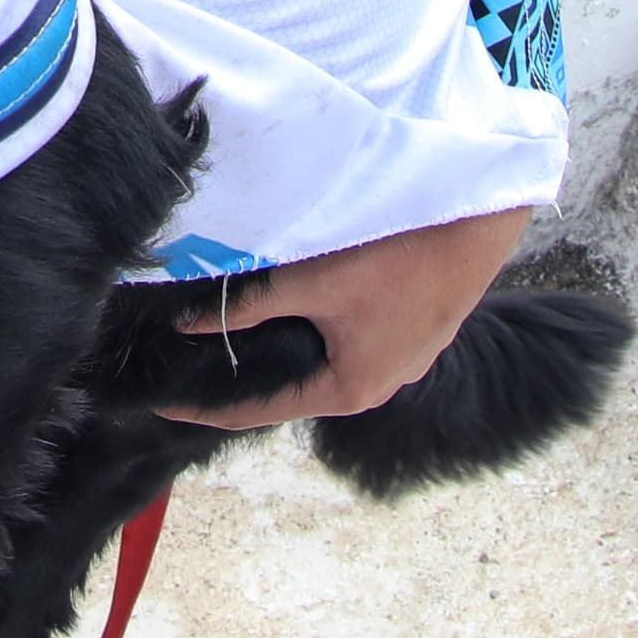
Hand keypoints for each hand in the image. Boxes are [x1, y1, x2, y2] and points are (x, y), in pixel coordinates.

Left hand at [164, 207, 530, 428]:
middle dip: (247, 375)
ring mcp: (402, 363)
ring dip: (288, 349)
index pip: (259, 412)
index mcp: (348, 391)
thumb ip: (249, 306)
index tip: (163, 408)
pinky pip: (354, 342)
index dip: (206, 410)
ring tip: (241, 333)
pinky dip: (320, 331)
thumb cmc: (395, 257)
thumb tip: (189, 323)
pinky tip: (302, 307)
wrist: (474, 225)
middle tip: (193, 363)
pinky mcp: (415, 334)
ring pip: (326, 362)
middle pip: (294, 389)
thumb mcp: (311, 282)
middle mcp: (377, 388)